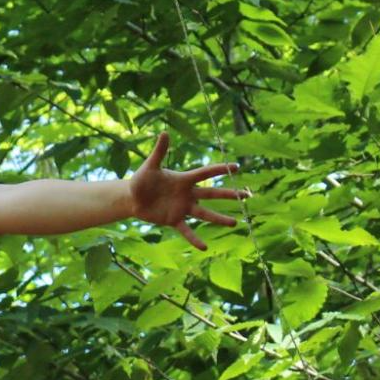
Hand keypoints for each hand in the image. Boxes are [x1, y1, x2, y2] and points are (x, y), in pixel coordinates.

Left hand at [125, 131, 249, 250]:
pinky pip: (186, 230)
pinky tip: (205, 247)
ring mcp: (182, 208)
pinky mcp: (174, 220)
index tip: (236, 166)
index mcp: (184, 180)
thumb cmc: (142, 180)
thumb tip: (164, 132)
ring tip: (235, 223)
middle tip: (247, 195)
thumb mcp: (150, 166)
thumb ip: (159, 152)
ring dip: (219, 218)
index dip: (220, 169)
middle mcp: (187, 194)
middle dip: (229, 195)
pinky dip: (194, 239)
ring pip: (204, 214)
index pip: (205, 173)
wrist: (132, 198)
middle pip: (211, 194)